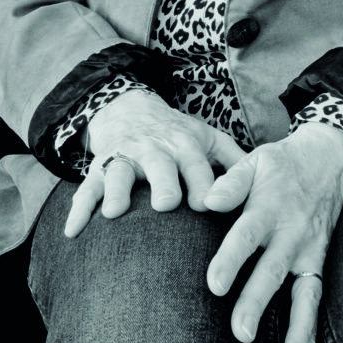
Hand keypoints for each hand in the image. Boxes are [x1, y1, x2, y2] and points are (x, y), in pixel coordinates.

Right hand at [65, 89, 244, 237]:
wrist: (131, 109)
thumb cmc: (178, 134)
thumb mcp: (209, 137)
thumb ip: (236, 160)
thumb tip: (270, 185)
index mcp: (185, 146)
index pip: (198, 167)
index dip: (203, 185)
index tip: (207, 207)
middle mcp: (154, 151)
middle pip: (159, 166)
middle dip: (163, 183)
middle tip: (167, 205)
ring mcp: (124, 159)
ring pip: (118, 173)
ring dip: (116, 190)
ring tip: (114, 213)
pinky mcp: (99, 168)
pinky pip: (85, 189)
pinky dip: (77, 210)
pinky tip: (72, 233)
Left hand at [203, 123, 342, 342]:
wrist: (329, 159)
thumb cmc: (280, 164)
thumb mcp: (256, 161)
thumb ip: (232, 182)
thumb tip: (206, 201)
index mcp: (269, 207)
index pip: (247, 235)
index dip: (231, 259)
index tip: (214, 284)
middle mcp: (291, 232)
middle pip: (272, 270)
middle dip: (257, 302)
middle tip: (241, 333)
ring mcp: (308, 250)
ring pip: (301, 290)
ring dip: (295, 325)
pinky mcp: (319, 260)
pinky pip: (316, 294)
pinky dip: (310, 324)